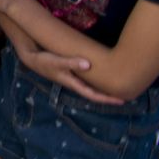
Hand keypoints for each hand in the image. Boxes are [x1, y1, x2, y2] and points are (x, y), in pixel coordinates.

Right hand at [11, 43, 125, 105]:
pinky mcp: (71, 71)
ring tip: (117, 86)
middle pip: (95, 93)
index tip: (122, 101)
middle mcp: (75, 83)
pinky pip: (88, 79)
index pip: (93, 95)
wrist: (32, 58)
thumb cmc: (44, 61)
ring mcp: (73, 78)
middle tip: (126, 95)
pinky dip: (97, 80)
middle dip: (109, 95)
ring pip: (92, 86)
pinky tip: (103, 75)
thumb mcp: (56, 62)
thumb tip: (88, 64)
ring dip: (104, 88)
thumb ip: (71, 63)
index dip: (107, 99)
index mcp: (73, 84)